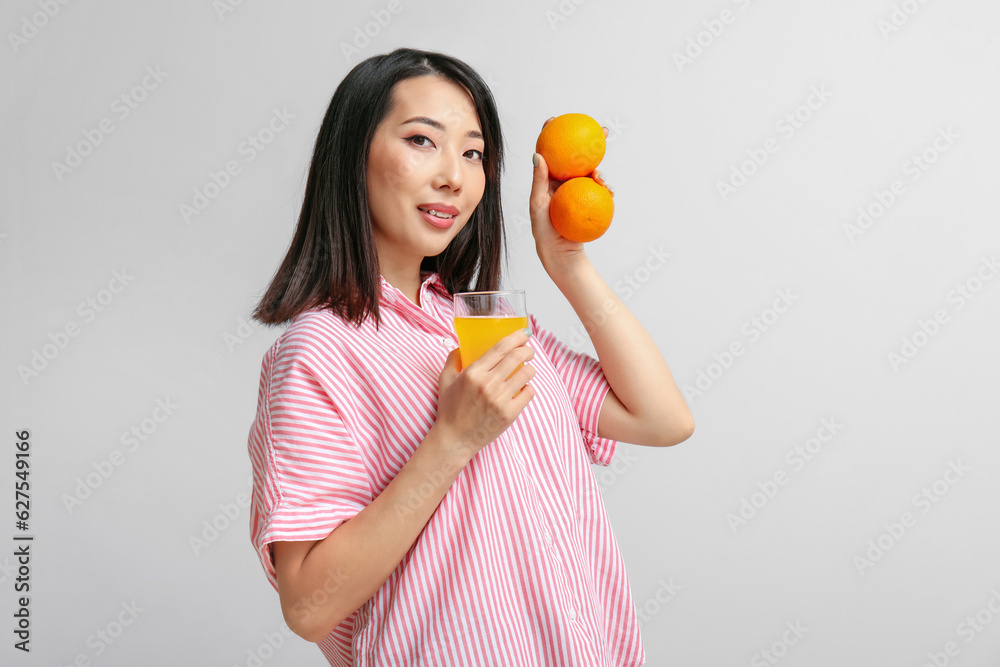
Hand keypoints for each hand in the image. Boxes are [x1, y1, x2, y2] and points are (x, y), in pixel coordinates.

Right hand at [434, 329, 535, 461]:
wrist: (455, 439)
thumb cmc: (450, 409)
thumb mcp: (445, 380)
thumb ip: (452, 360)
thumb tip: (460, 346)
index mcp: (473, 373)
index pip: (501, 348)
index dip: (516, 337)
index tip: (524, 333)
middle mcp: (487, 384)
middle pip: (517, 356)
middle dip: (528, 350)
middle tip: (528, 351)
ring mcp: (500, 400)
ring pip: (527, 373)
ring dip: (529, 369)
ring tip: (525, 370)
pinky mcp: (509, 414)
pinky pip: (529, 393)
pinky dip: (528, 388)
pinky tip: (522, 389)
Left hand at [529, 117, 612, 273]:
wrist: (560, 253)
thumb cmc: (543, 231)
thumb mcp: (538, 205)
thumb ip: (539, 181)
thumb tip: (537, 155)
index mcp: (548, 179)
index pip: (550, 153)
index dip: (551, 133)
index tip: (555, 119)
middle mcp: (564, 181)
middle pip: (577, 157)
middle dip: (591, 142)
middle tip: (601, 130)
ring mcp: (578, 191)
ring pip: (591, 172)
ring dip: (599, 170)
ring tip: (600, 176)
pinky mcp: (590, 201)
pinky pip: (600, 191)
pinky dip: (606, 189)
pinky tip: (609, 190)